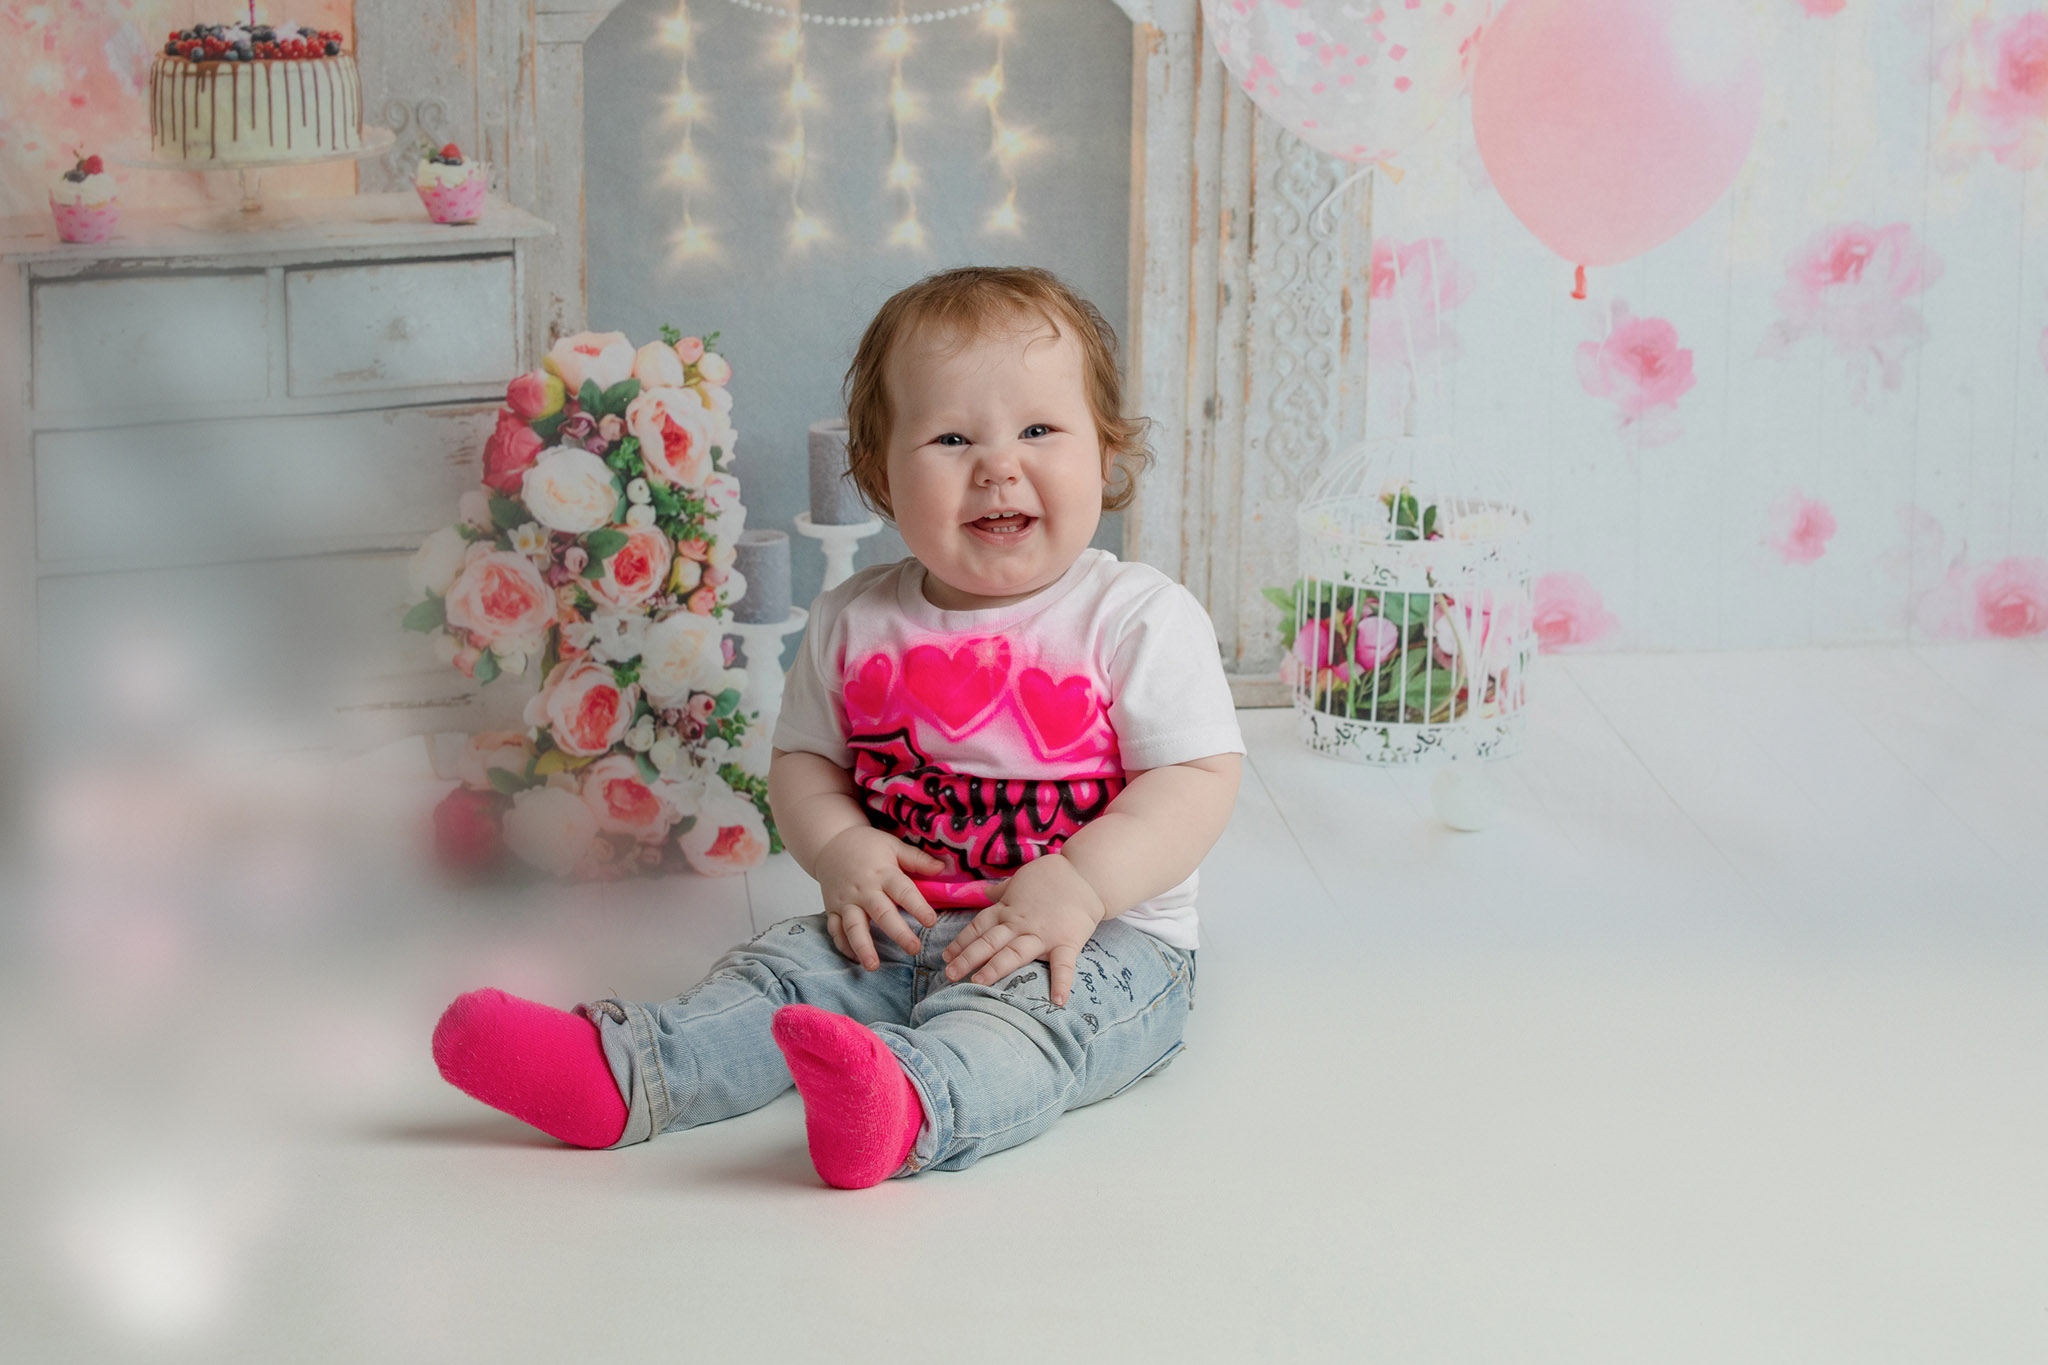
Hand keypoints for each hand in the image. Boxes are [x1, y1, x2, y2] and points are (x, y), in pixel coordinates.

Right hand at [814, 826, 944, 970]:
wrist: (830, 843)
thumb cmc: (867, 845)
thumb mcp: (893, 846)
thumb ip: (917, 859)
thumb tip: (943, 867)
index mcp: (882, 873)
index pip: (903, 891)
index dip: (918, 907)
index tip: (931, 922)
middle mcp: (864, 889)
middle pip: (881, 913)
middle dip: (897, 933)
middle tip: (913, 949)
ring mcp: (846, 901)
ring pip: (853, 926)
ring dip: (863, 946)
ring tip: (873, 966)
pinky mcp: (833, 909)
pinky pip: (836, 930)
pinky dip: (844, 946)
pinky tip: (855, 960)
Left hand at [941, 855, 1106, 1005]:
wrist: (1086, 874)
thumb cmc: (1051, 874)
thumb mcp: (1020, 879)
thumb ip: (1002, 890)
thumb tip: (984, 892)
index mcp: (1008, 908)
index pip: (978, 926)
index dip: (961, 941)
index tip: (946, 956)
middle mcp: (1020, 923)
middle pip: (989, 942)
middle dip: (967, 958)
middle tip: (949, 975)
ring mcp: (1043, 934)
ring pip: (1014, 953)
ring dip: (995, 968)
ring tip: (978, 983)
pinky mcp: (1066, 941)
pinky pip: (1063, 964)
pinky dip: (1062, 982)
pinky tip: (1058, 1001)